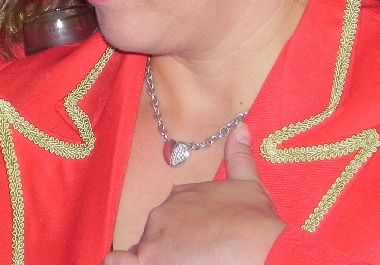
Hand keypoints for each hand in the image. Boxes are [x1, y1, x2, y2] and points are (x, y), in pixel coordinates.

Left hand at [102, 123, 285, 264]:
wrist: (257, 248)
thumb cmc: (255, 222)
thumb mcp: (249, 184)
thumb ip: (238, 157)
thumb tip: (240, 128)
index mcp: (181, 194)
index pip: (172, 214)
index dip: (184, 229)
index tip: (198, 239)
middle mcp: (162, 213)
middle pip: (158, 233)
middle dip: (171, 245)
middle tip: (195, 253)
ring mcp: (154, 238)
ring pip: (147, 251)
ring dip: (157, 256)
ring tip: (178, 260)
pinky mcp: (150, 261)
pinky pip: (122, 262)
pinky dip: (121, 263)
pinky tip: (127, 263)